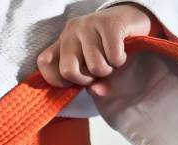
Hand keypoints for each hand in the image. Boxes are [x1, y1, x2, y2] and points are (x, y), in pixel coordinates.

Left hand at [37, 4, 160, 95]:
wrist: (133, 19)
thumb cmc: (109, 48)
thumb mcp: (94, 67)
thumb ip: (90, 82)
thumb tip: (97, 91)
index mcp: (62, 42)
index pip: (44, 62)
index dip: (57, 79)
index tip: (73, 82)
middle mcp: (71, 31)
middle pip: (68, 71)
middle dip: (86, 79)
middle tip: (97, 72)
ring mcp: (88, 24)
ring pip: (95, 67)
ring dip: (108, 70)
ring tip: (111, 59)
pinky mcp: (108, 23)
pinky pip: (113, 57)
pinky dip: (120, 60)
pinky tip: (121, 52)